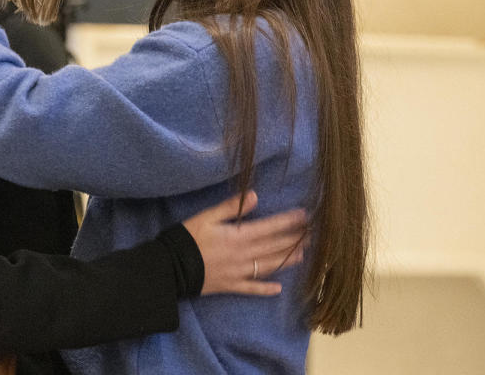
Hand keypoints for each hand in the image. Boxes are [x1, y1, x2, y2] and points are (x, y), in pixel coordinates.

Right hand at [182, 191, 306, 295]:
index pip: (270, 228)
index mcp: (239, 236)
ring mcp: (239, 273)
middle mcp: (244, 255)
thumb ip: (231, 207)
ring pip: (269, 266)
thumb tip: (255, 195)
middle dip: (294, 240)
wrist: (172, 267)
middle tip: (312, 234)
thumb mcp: (206, 217)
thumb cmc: (187, 238)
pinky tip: (278, 289)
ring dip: (287, 260)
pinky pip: (252, 289)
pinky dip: (265, 289)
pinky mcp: (231, 286)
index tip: (304, 216)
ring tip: (303, 255)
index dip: (288, 222)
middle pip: (274, 247)